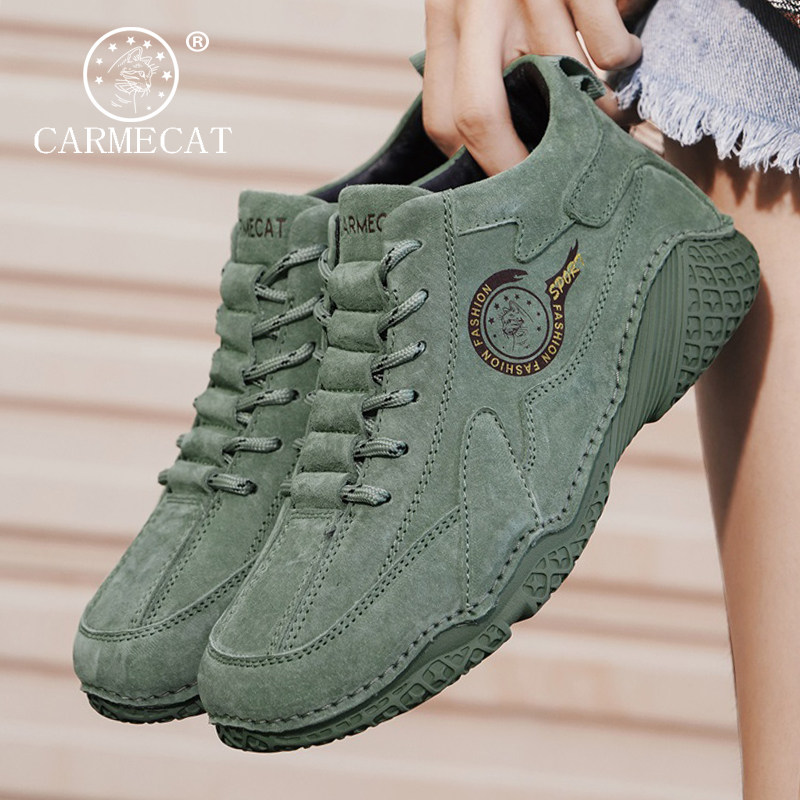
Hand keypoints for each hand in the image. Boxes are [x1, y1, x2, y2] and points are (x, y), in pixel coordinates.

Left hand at [422, 0, 643, 175]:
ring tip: (603, 108)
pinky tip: (620, 51)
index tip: (513, 195)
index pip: (447, 123)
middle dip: (519, 163)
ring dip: (591, 111)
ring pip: (559, 84)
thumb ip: (473, 77)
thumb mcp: (476, 16)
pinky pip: (608, 49)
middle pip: (479, 116)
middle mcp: (475, 8)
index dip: (482, 168)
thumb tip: (492, 156)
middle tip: (555, 183)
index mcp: (446, 24)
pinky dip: (622, 60)